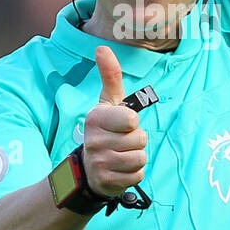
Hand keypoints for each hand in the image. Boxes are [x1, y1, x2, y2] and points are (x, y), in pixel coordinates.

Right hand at [82, 46, 147, 197]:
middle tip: (122, 141)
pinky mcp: (106, 181)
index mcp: (95, 118)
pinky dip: (134, 173)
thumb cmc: (106, 129)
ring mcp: (99, 162)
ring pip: (140, 158)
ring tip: (122, 154)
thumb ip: (110, 76)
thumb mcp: (108, 102)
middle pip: (140, 140)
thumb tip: (102, 47)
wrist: (88, 167)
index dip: (133, 123)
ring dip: (137, 157)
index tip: (123, 123)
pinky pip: (137, 175)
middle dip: (137, 141)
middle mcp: (94, 140)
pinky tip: (120, 169)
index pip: (132, 120)